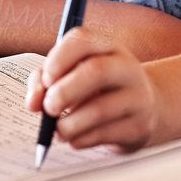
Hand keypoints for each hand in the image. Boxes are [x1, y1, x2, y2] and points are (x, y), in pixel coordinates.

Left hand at [25, 26, 167, 153]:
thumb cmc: (98, 89)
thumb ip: (46, 81)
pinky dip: (81, 139)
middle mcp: (126, 68)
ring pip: (99, 110)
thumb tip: (34, 102)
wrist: (146, 110)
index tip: (46, 79)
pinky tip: (75, 138)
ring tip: (59, 129)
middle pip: (96, 72)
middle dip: (64, 93)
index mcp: (107, 47)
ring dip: (69, 124)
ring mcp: (137, 97)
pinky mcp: (140, 126)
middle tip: (48, 108)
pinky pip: (104, 135)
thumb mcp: (74, 75)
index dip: (58, 59)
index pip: (82, 41)